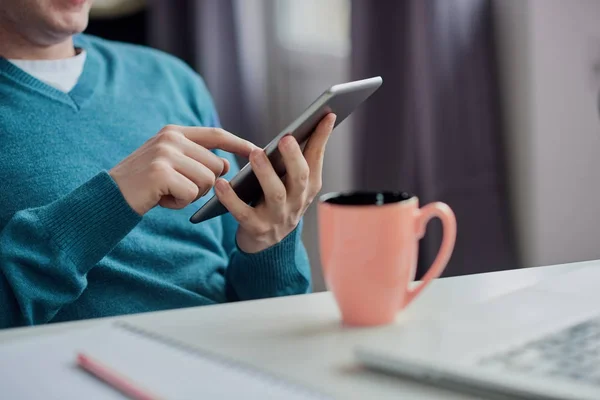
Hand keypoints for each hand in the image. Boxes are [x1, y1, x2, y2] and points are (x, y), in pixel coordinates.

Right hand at [110, 125, 255, 214]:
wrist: (109, 197)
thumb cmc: (145, 184)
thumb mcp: (170, 163)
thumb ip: (196, 159)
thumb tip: (225, 165)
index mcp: (175, 132)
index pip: (216, 135)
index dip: (238, 143)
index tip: (257, 150)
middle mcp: (171, 138)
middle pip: (215, 166)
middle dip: (204, 184)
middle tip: (177, 187)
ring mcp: (165, 154)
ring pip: (207, 181)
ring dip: (191, 195)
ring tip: (168, 192)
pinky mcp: (161, 172)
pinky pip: (191, 194)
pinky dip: (179, 203)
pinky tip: (162, 199)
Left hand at [214, 114, 336, 252]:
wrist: (265, 243)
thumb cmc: (278, 201)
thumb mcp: (293, 181)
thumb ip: (301, 156)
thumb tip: (317, 120)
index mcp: (308, 187)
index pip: (316, 159)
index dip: (322, 137)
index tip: (326, 114)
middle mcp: (297, 202)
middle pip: (300, 178)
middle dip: (294, 158)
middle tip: (285, 138)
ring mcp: (278, 217)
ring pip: (275, 194)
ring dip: (266, 173)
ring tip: (255, 153)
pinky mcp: (256, 229)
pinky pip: (243, 213)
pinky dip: (231, 199)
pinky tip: (221, 183)